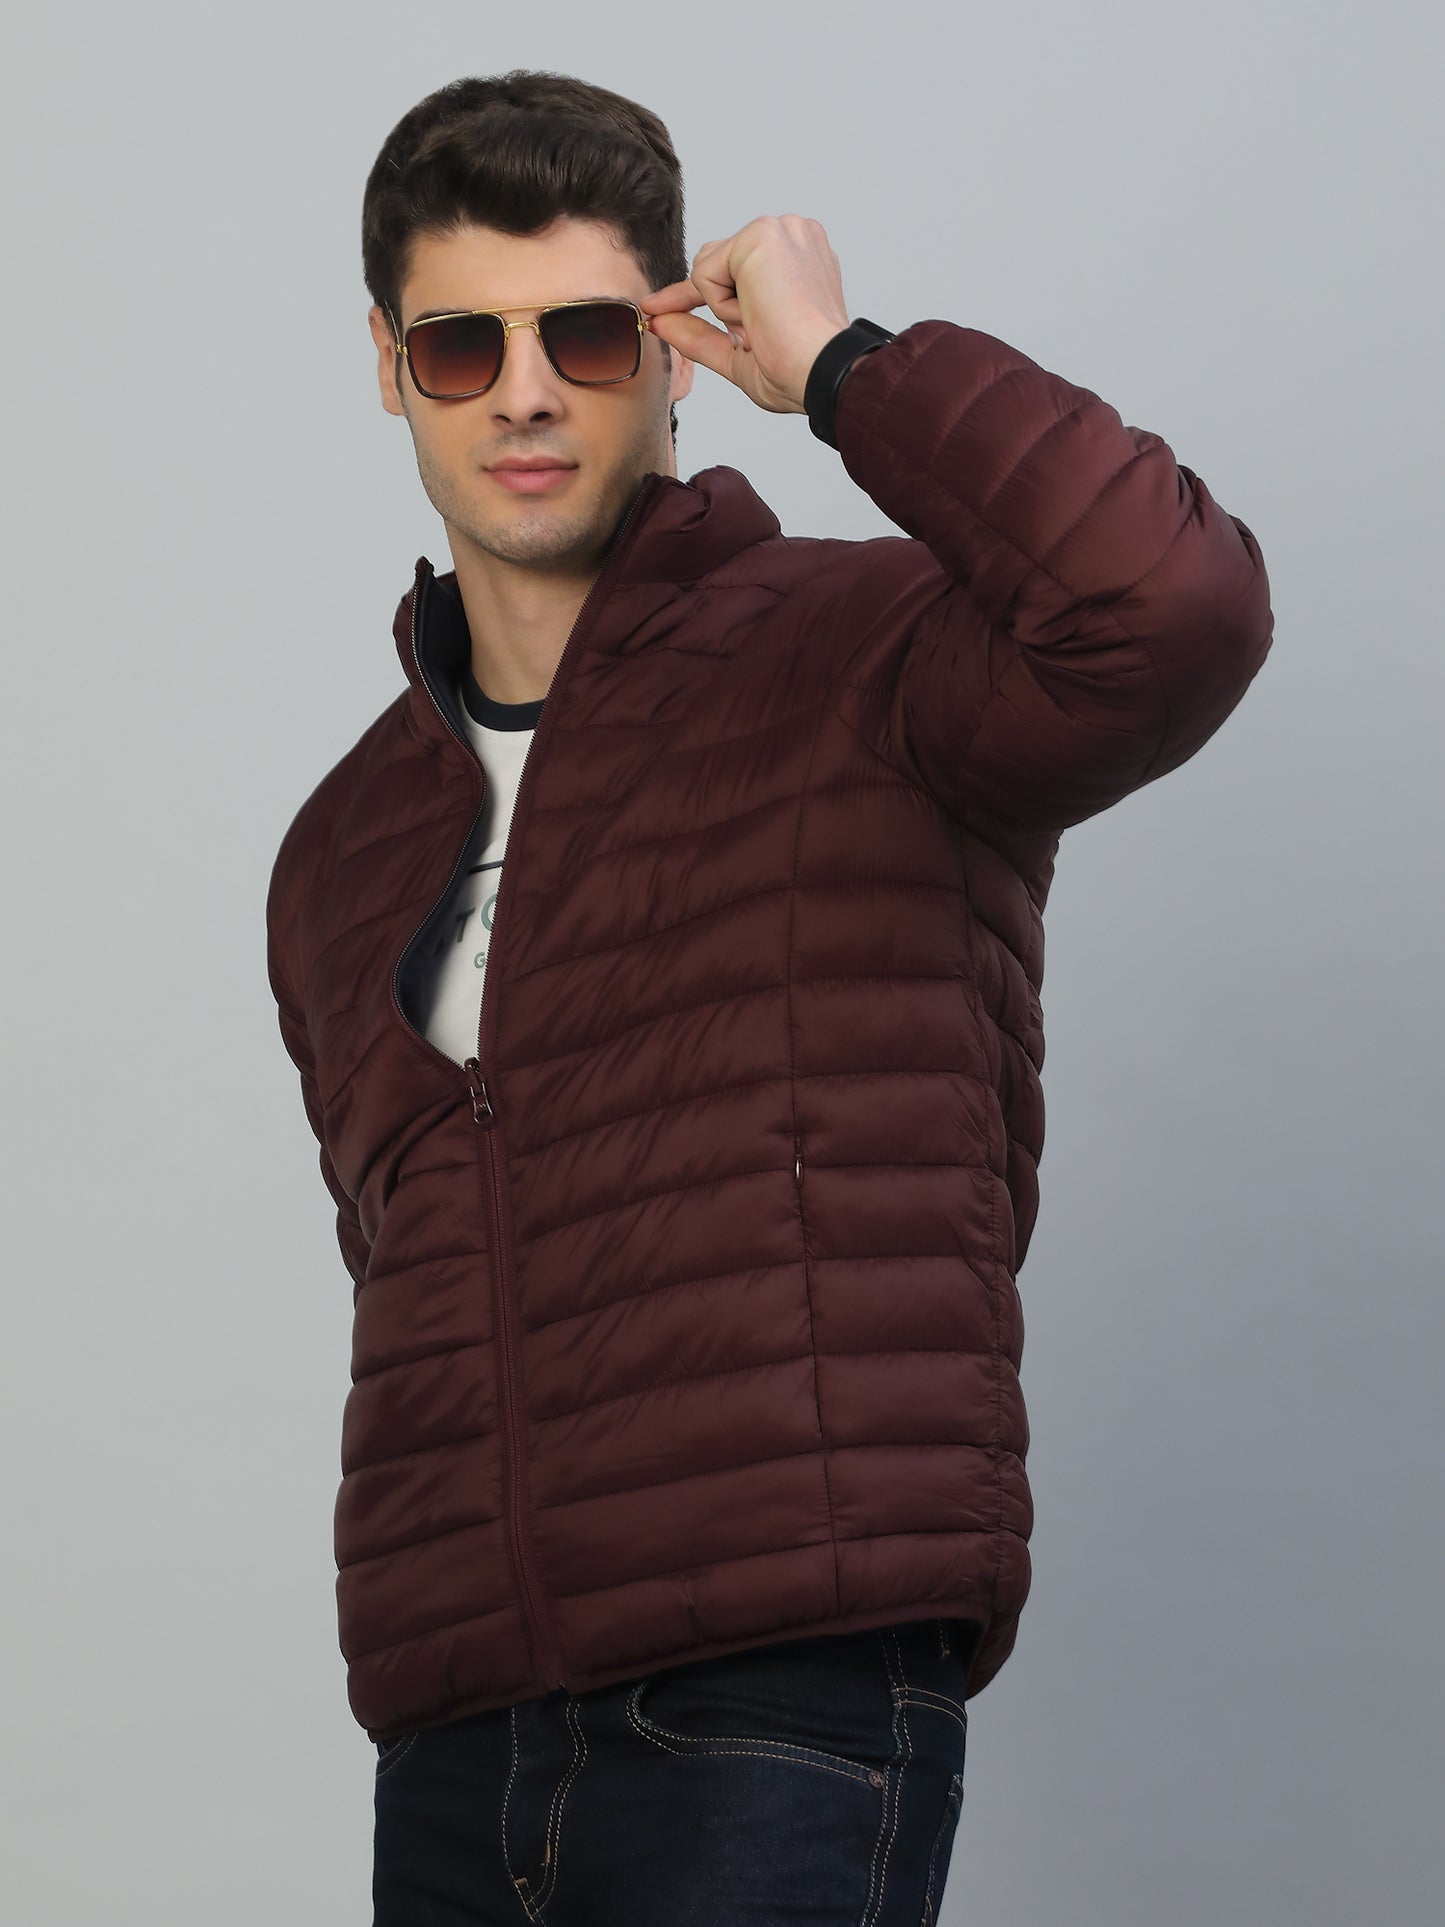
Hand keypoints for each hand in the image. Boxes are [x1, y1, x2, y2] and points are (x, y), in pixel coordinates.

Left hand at [639, 215, 850, 415]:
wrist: (822, 373)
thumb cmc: (798, 371)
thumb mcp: (738, 354)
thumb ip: (699, 335)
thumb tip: (657, 322)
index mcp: (798, 260)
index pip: (734, 268)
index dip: (700, 294)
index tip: (661, 308)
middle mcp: (793, 237)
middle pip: (715, 261)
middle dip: (716, 305)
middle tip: (757, 335)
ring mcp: (779, 231)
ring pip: (708, 268)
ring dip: (725, 311)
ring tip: (765, 325)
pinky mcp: (761, 236)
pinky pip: (705, 273)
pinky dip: (721, 306)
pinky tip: (758, 314)